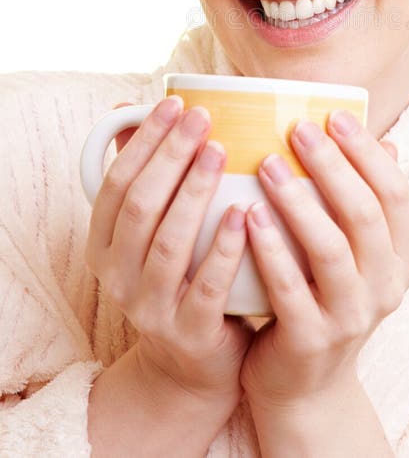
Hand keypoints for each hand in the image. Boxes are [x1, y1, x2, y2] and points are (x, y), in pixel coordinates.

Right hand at [84, 96, 251, 419]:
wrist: (195, 364)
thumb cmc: (183, 275)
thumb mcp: (155, 230)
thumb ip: (146, 174)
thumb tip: (130, 107)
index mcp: (105, 245)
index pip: (116, 182)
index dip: (143, 141)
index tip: (175, 103)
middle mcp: (118, 276)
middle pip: (140, 206)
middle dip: (170, 155)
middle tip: (204, 116)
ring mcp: (150, 308)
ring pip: (169, 243)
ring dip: (193, 192)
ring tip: (222, 151)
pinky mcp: (189, 333)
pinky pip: (207, 286)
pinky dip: (225, 248)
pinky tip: (245, 212)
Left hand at [240, 110, 408, 409]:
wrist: (303, 385)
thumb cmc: (322, 296)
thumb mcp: (353, 253)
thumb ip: (364, 201)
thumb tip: (385, 139)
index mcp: (403, 258)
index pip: (396, 194)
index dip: (367, 152)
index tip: (333, 115)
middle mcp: (387, 287)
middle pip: (366, 214)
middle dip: (332, 164)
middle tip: (297, 128)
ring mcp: (352, 318)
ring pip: (332, 248)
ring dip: (299, 201)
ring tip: (266, 163)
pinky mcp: (312, 341)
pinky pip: (290, 288)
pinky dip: (271, 249)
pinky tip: (248, 215)